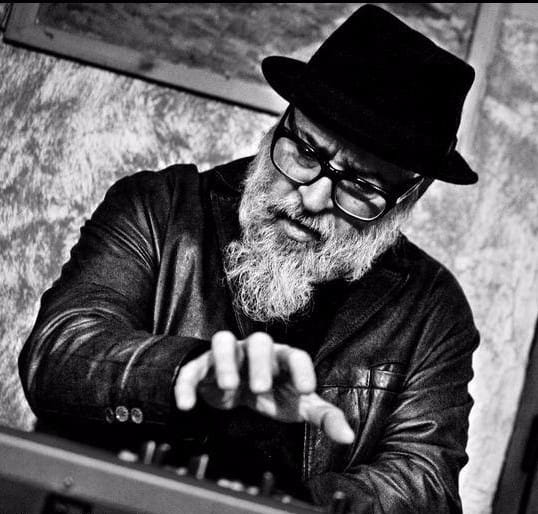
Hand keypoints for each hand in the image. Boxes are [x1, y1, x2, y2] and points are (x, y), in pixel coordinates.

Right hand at [175, 331, 354, 443]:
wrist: (239, 388)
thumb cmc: (275, 393)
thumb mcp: (298, 406)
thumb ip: (323, 416)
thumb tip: (347, 436)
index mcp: (283, 358)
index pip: (295, 354)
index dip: (302, 368)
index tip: (307, 389)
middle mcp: (256, 351)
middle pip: (259, 341)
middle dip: (260, 362)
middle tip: (261, 388)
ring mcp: (229, 356)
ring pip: (224, 342)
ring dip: (225, 362)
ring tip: (230, 388)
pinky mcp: (204, 367)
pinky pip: (193, 368)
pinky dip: (187, 383)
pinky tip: (187, 404)